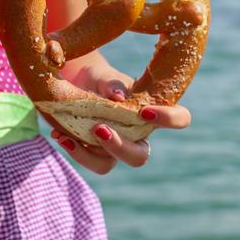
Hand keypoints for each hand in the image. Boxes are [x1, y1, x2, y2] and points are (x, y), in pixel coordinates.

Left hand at [51, 64, 191, 174]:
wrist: (76, 83)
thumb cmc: (100, 78)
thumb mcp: (105, 74)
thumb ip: (112, 83)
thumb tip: (117, 97)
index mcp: (151, 112)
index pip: (179, 119)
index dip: (169, 120)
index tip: (145, 112)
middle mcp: (136, 135)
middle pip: (140, 156)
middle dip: (121, 147)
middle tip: (100, 129)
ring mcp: (113, 147)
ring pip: (107, 165)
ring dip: (88, 154)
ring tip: (68, 137)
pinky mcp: (91, 152)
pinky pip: (86, 159)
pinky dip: (71, 148)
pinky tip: (59, 136)